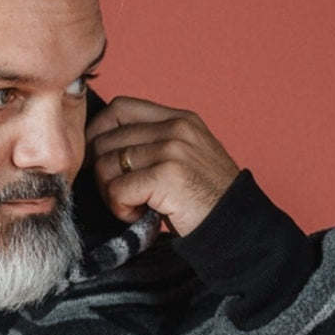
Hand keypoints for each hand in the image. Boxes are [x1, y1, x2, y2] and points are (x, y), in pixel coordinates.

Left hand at [86, 97, 239, 235]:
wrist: (236, 227)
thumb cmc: (206, 201)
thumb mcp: (184, 159)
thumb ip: (153, 145)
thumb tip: (103, 148)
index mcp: (179, 119)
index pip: (120, 107)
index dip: (98, 132)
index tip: (98, 160)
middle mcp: (175, 128)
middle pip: (107, 138)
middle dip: (102, 172)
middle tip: (120, 195)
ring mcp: (172, 150)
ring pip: (107, 165)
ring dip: (111, 194)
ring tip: (134, 207)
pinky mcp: (167, 176)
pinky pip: (118, 190)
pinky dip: (120, 209)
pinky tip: (139, 216)